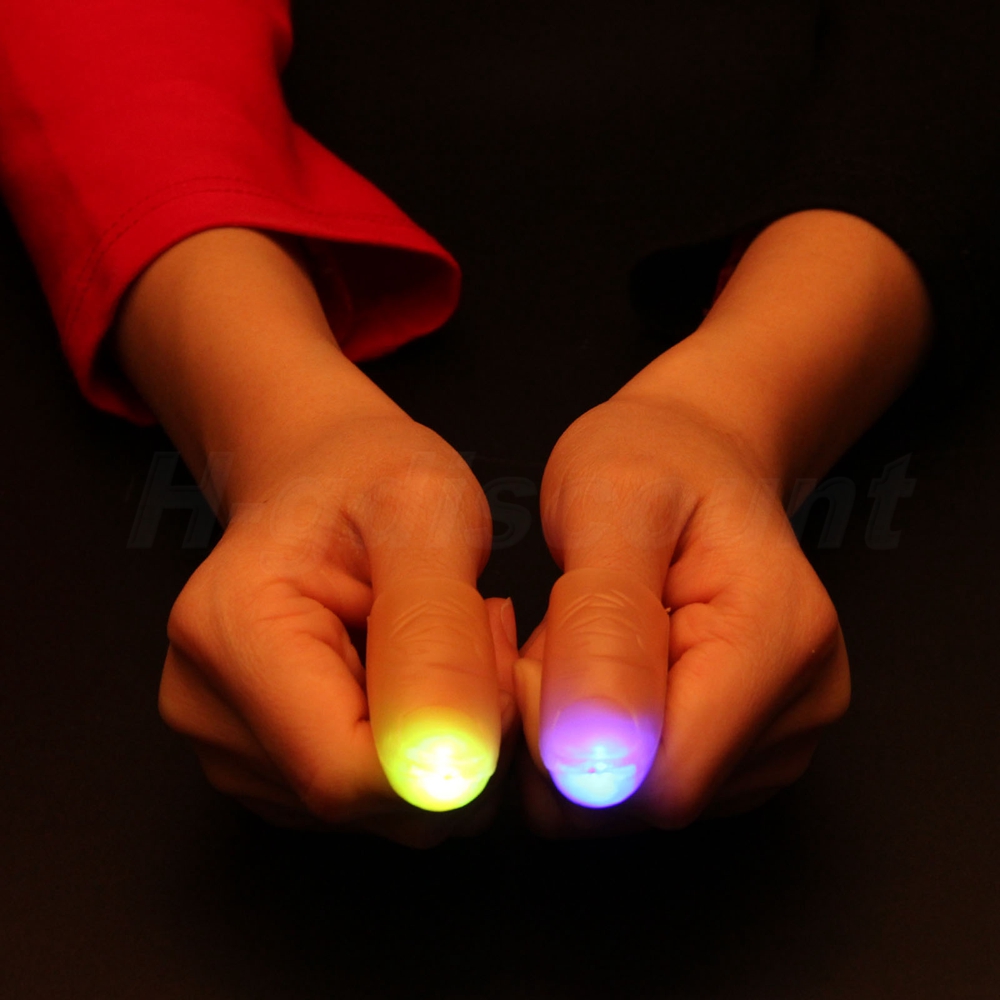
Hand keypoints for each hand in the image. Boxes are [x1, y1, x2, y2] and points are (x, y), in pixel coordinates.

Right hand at [115, 228, 518, 845]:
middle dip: (460, 739)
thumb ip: (435, 633)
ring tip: (443, 641)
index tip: (490, 645)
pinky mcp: (267, 771)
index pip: (347, 773)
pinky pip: (374, 804)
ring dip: (446, 744)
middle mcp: (207, 709)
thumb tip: (451, 772)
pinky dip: (420, 754)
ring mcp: (230, 748)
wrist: (322, 476)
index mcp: (231, 635)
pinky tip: (416, 677)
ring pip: (380, 813)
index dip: (452, 743)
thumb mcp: (426, 512)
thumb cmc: (372, 477)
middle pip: (365, 802)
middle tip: (478, 628)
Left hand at [514, 396, 849, 833]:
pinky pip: (648, 792)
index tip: (540, 652)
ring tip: (585, 642)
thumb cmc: (651, 461)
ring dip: (581, 739)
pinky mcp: (749, 753)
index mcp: (781, 639)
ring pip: (643, 806)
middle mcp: (803, 703)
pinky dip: (602, 746)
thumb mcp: (608, 503)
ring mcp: (782, 735)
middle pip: (654, 802)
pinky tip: (605, 672)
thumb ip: (602, 626)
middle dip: (570, 737)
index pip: (665, 779)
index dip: (573, 742)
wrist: (695, 456)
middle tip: (556, 637)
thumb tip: (591, 762)